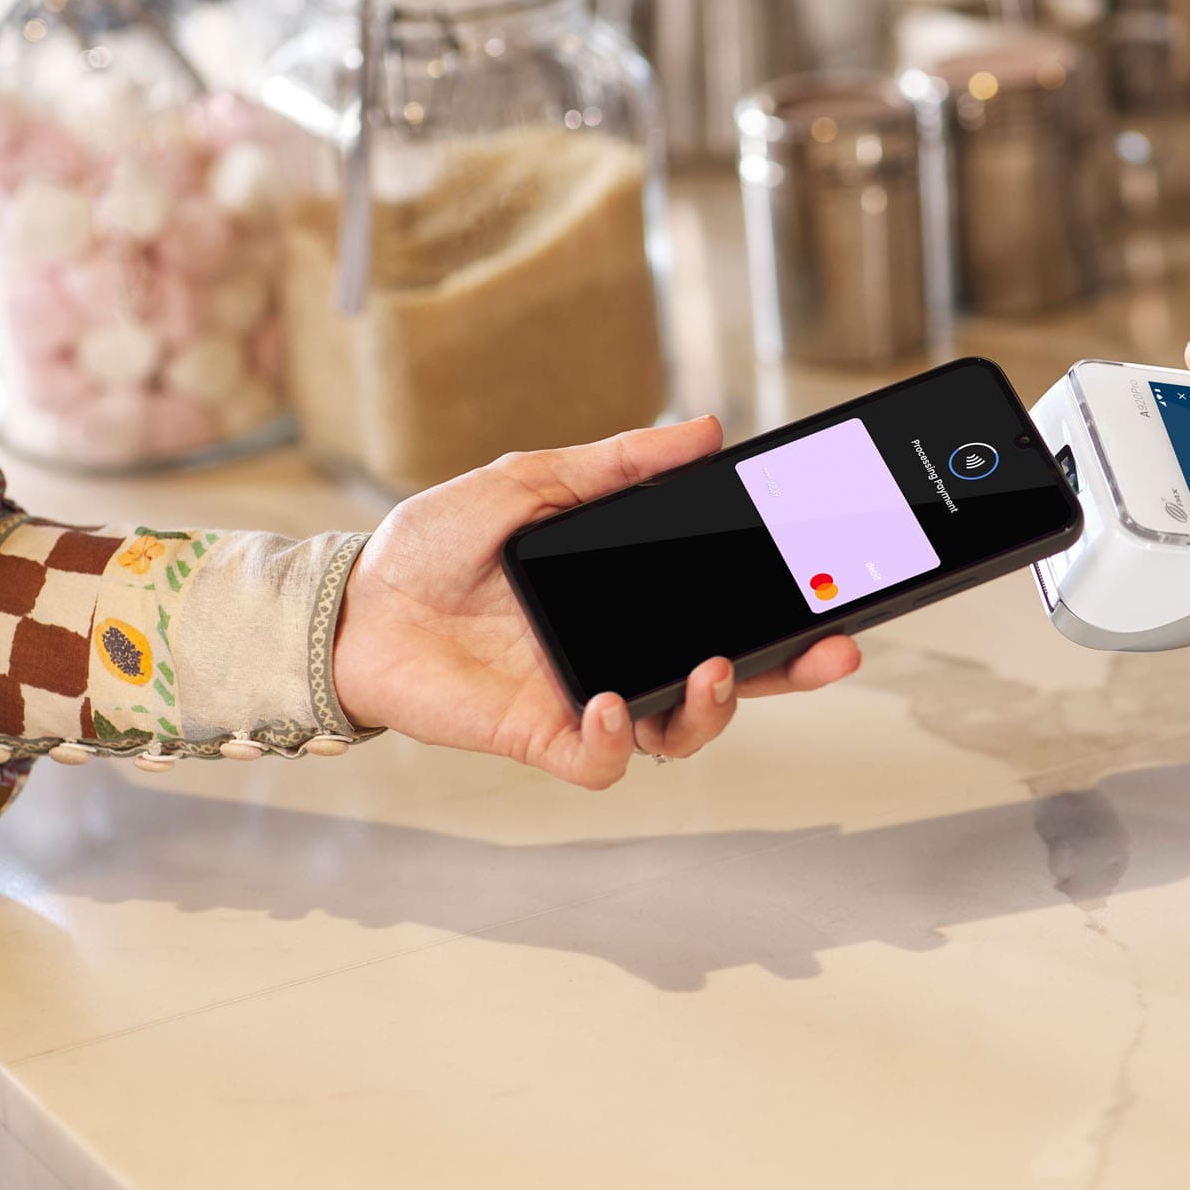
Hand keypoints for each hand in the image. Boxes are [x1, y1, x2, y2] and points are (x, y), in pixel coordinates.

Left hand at [331, 417, 860, 787]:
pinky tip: (609, 701)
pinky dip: (618, 739)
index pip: (727, 606)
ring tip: (709, 668)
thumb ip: (620, 464)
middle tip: (836, 648)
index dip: (785, 606)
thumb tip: (705, 428)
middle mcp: (621, 652)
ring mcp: (586, 697)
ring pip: (682, 730)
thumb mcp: (534, 480)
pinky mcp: (542, 735)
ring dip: (712, 707)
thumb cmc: (437, 544)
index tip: (833, 586)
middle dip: (793, 670)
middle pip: (730, 676)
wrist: (353, 601)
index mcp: (628, 596)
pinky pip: (604, 761)